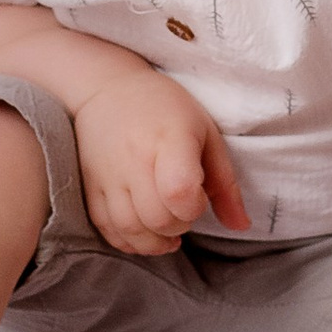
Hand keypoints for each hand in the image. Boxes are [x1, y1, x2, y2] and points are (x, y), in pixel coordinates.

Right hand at [70, 64, 249, 255]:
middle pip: (157, 218)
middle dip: (178, 227)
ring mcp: (108, 175)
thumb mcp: (206, 133)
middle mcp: (134, 160)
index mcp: (169, 140)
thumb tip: (241, 226)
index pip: (179, 192)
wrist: (108, 89)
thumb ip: (225, 184)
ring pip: (130, 229)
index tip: (198, 197)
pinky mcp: (90, 186)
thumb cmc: (166, 109)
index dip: (194, 207)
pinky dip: (128, 241)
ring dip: (155, 242)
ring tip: (168, 231)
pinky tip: (144, 233)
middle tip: (183, 211)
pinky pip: (107, 228)